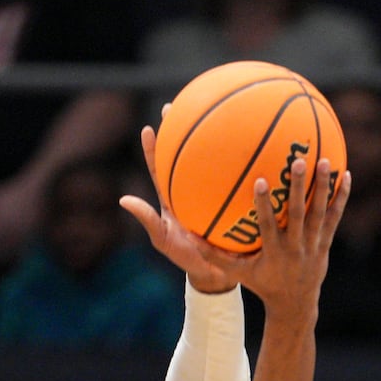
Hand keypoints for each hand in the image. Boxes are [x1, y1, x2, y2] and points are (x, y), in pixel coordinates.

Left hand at [120, 124, 247, 293]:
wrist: (218, 275)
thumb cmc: (190, 261)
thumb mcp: (166, 242)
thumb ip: (148, 221)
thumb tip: (124, 199)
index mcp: (174, 199)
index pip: (162, 168)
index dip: (155, 147)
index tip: (153, 125)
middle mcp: (192, 192)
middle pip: (186, 155)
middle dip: (182, 129)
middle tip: (180, 105)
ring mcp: (212, 196)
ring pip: (213, 163)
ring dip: (214, 139)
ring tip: (218, 113)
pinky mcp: (232, 204)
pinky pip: (237, 181)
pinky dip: (243, 167)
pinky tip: (256, 151)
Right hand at [203, 155, 349, 316]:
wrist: (295, 305)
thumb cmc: (262, 284)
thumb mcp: (238, 273)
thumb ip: (213, 254)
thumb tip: (187, 234)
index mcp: (274, 252)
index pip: (268, 226)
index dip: (264, 205)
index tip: (260, 181)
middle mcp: (296, 247)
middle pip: (298, 214)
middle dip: (299, 188)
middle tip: (299, 161)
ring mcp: (313, 244)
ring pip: (320, 213)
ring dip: (323, 187)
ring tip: (324, 160)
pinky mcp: (326, 243)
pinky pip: (335, 217)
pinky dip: (341, 197)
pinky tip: (345, 175)